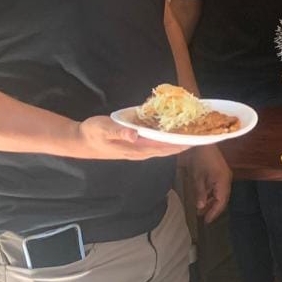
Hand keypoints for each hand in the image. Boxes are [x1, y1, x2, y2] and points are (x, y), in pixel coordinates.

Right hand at [73, 116, 190, 159]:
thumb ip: (119, 132)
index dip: (179, 144)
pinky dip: (166, 139)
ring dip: (177, 143)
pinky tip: (172, 133)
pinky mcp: (135, 145)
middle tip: (201, 136)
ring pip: (162, 148)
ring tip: (192, 135)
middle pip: (167, 150)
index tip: (196, 140)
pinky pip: (155, 143)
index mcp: (136, 149)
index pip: (163, 148)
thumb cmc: (92, 134)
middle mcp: (140, 151)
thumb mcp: (103, 129)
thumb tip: (135, 135)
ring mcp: (138, 150)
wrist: (80, 141)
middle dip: (184, 144)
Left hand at [186, 144, 231, 223]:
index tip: (206, 221)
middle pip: (222, 199)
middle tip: (204, 218)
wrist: (202, 142)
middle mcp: (226, 180)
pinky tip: (203, 198)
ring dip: (211, 202)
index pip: (221, 202)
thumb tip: (201, 207)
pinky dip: (211, 194)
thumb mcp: (197, 177)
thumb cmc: (200, 159)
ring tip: (201, 211)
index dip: (214, 212)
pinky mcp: (219, 173)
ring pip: (219, 194)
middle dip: (213, 209)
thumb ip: (200, 192)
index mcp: (223, 181)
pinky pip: (217, 187)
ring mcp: (223, 176)